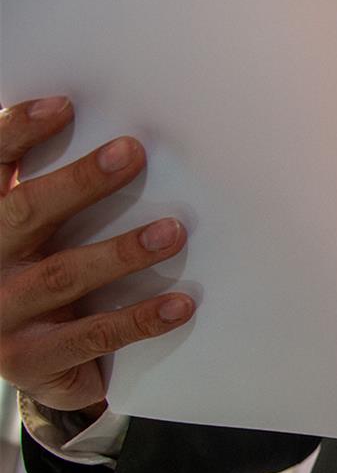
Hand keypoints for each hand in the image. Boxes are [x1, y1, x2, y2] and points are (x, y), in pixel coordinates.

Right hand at [0, 97, 194, 413]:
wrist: (28, 365)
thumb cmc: (37, 280)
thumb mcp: (34, 236)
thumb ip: (47, 191)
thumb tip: (108, 134)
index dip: (16, 133)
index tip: (63, 106)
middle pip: (25, 214)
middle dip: (78, 182)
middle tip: (132, 152)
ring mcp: (3, 315)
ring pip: (62, 276)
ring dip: (120, 252)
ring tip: (172, 231)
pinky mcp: (32, 360)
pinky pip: (95, 336)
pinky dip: (141, 318)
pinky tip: (181, 304)